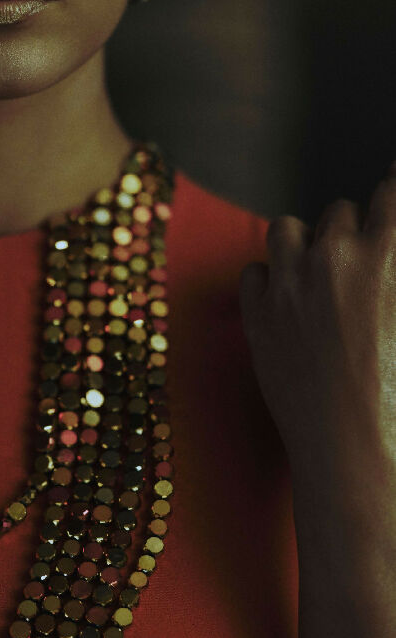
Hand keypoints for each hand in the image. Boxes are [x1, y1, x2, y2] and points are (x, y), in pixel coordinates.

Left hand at [238, 162, 395, 483]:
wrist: (357, 451)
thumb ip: (395, 272)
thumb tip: (386, 262)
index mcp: (390, 253)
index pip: (393, 188)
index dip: (394, 187)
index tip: (391, 187)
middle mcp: (336, 257)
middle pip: (341, 212)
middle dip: (353, 233)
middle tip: (363, 269)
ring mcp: (289, 284)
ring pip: (287, 229)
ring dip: (305, 245)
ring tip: (319, 277)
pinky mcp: (256, 315)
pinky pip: (254, 271)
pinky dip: (270, 282)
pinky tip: (289, 306)